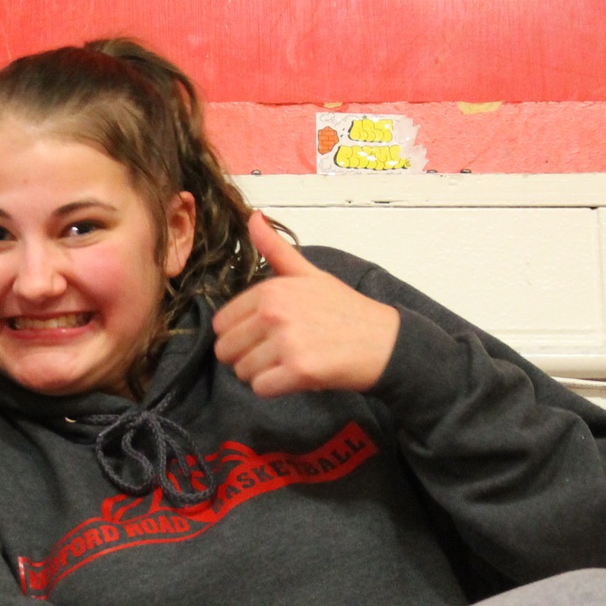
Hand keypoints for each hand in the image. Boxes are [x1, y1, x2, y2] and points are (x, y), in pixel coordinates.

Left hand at [211, 213, 401, 395]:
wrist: (384, 342)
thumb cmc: (345, 309)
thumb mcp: (310, 274)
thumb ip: (276, 250)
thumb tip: (253, 216)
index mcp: (271, 290)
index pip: (221, 324)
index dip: (239, 334)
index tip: (264, 335)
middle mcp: (274, 313)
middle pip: (226, 350)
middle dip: (245, 357)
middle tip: (276, 353)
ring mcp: (286, 342)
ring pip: (242, 372)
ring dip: (262, 375)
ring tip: (289, 363)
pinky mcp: (299, 370)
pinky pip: (261, 389)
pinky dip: (274, 389)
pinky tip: (295, 377)